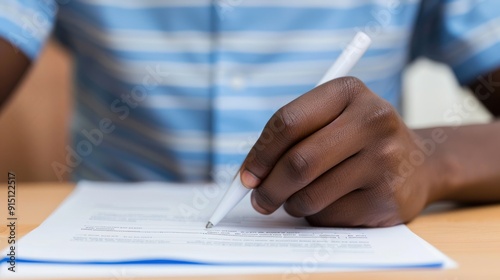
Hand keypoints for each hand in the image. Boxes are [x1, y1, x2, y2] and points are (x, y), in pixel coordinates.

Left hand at [240, 77, 441, 226]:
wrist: (419, 162)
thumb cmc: (357, 139)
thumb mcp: (331, 120)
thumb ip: (291, 138)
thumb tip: (248, 177)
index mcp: (348, 91)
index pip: (288, 122)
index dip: (260, 153)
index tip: (246, 176)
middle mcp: (373, 119)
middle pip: (299, 162)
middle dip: (269, 188)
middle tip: (258, 201)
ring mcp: (385, 159)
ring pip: (311, 194)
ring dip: (292, 204)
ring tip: (296, 199)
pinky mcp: (389, 197)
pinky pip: (330, 215)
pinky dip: (317, 215)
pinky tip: (331, 203)